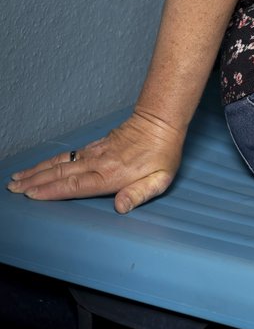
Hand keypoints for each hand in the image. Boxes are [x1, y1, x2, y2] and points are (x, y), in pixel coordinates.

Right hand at [6, 109, 183, 213]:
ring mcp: (96, 152)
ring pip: (61, 162)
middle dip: (35, 181)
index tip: (31, 195)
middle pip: (61, 173)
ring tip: (18, 177)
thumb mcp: (160, 178)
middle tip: (13, 188)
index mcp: (111, 175)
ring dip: (38, 170)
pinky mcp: (97, 145)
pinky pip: (70, 154)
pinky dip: (52, 160)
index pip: (75, 185)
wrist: (161, 121)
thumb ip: (140, 194)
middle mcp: (99, 163)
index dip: (52, 191)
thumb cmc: (163, 153)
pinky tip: (42, 165)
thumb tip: (120, 207)